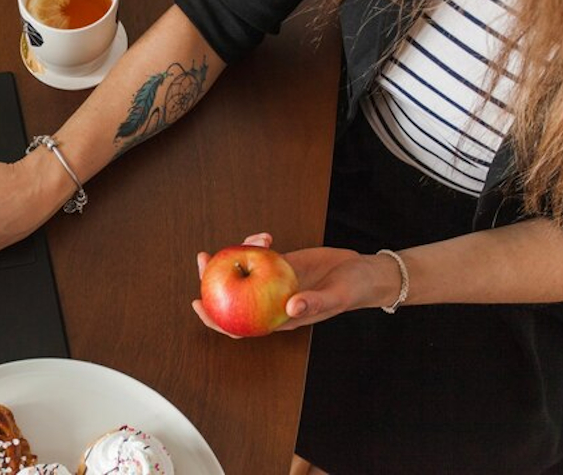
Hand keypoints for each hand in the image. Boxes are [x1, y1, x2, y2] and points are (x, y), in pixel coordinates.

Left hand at [193, 234, 389, 334]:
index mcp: (279, 318)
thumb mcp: (335, 297)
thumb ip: (314, 304)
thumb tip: (290, 309)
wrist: (364, 272)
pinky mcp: (281, 264)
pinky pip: (260, 255)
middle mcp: (272, 301)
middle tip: (203, 258)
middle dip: (212, 278)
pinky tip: (267, 236)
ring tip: (252, 240)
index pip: (239, 326)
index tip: (197, 303)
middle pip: (232, 295)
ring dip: (237, 254)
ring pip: (243, 271)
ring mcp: (274, 282)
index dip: (215, 319)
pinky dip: (258, 244)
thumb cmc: (353, 290)